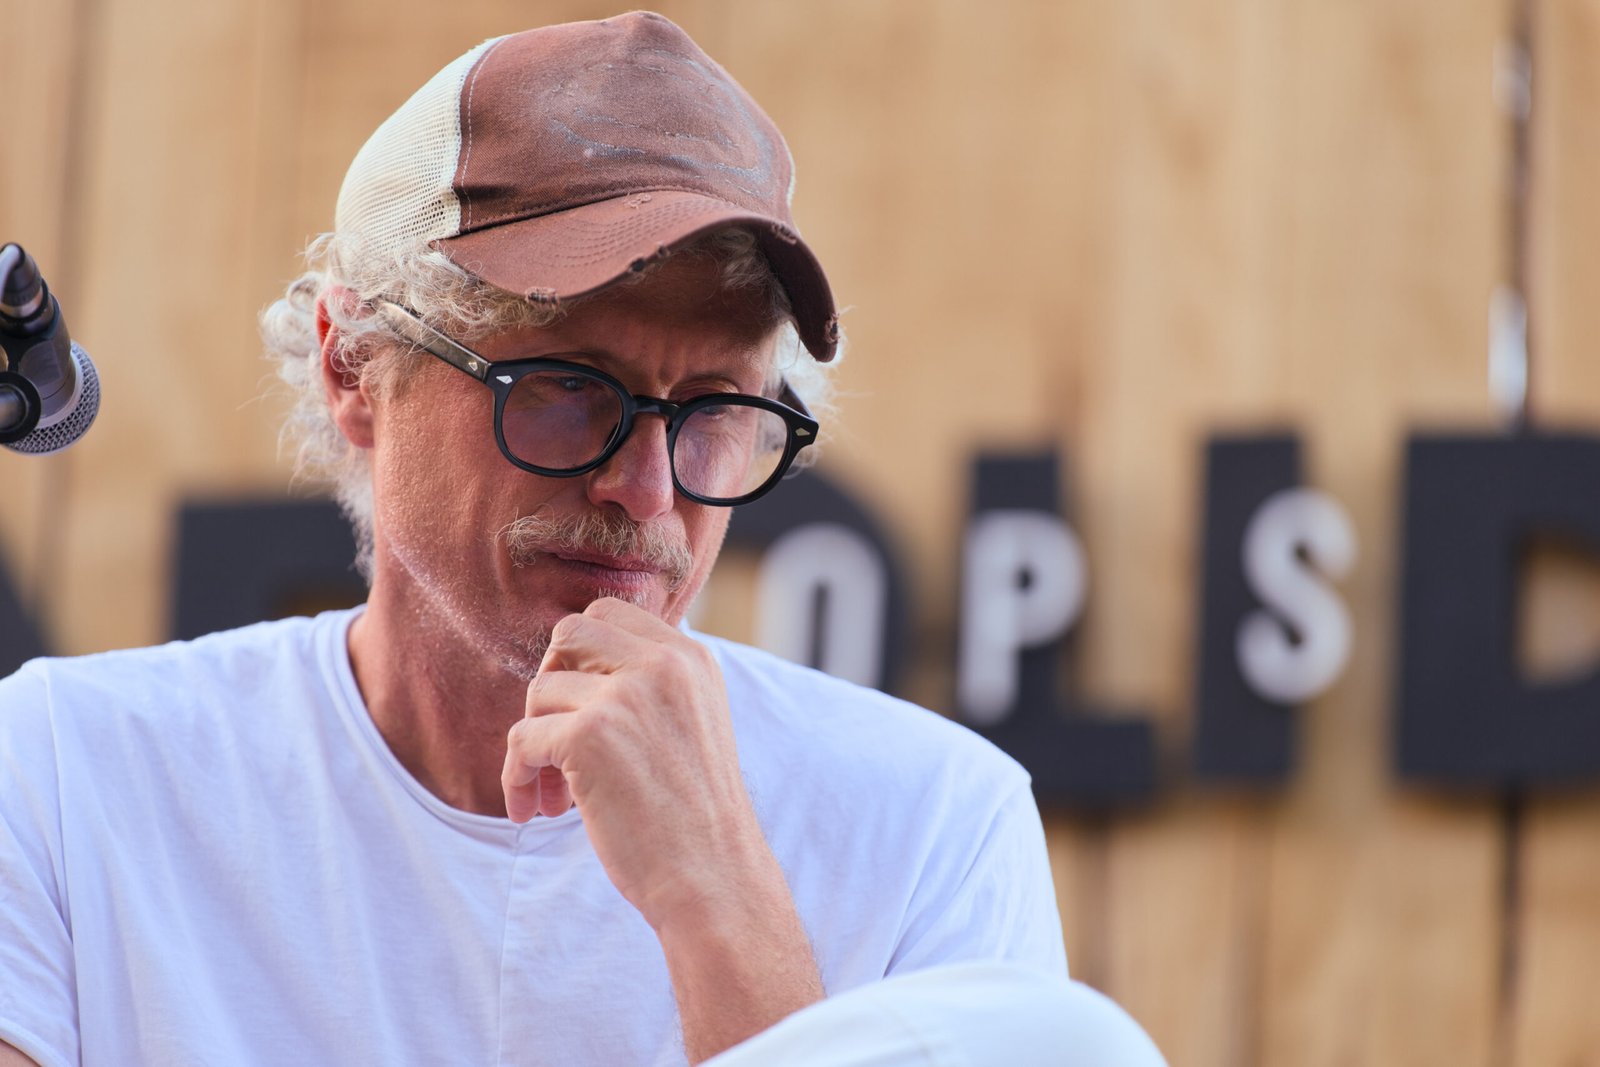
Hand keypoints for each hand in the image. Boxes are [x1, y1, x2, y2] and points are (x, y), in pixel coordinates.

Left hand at [501, 597, 765, 926]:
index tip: (582, 707)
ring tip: (555, 796)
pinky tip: (534, 811)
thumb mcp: (693, 723)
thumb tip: (574, 665)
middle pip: (570, 633)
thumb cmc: (696, 816)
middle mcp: (662, 664)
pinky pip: (521, 739)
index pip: (611, 614)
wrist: (713, 878)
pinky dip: (517, 777)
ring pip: (540, 692)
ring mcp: (625, 695)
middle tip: (556, 737)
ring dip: (534, 743)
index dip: (581, 657)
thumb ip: (651, 684)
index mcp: (691, 657)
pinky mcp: (588, 735)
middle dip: (552, 682)